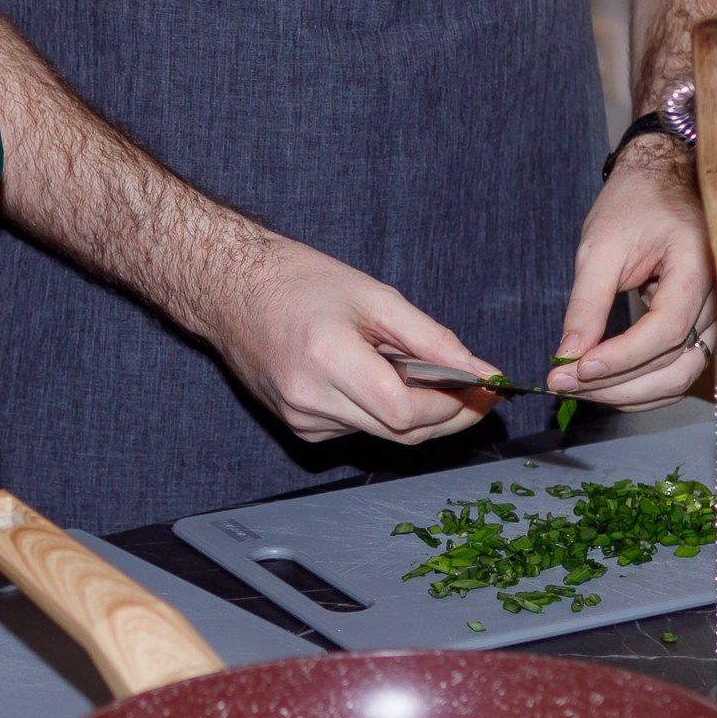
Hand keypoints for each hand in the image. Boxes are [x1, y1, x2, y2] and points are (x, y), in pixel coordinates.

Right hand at [200, 234, 496, 443]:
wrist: (232, 291)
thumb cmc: (300, 282)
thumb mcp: (375, 296)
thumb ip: (432, 339)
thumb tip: (479, 371)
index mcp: (328, 358)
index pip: (406, 410)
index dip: (454, 406)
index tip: (484, 389)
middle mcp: (310, 399)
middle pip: (401, 433)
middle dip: (448, 416)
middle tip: (477, 392)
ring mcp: (301, 419)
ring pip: (383, 435)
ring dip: (415, 412)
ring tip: (417, 371)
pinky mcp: (298, 427)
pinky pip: (358, 430)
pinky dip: (381, 411)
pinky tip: (374, 378)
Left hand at [549, 142, 716, 408]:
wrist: (663, 181)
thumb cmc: (635, 203)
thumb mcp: (600, 247)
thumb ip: (586, 305)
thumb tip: (567, 356)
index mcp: (699, 265)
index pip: (666, 329)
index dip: (621, 357)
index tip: (575, 369)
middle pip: (676, 363)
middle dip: (617, 384)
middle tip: (563, 384)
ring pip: (681, 375)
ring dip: (629, 392)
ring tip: (578, 387)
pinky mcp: (705, 326)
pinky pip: (682, 368)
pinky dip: (645, 385)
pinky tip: (607, 384)